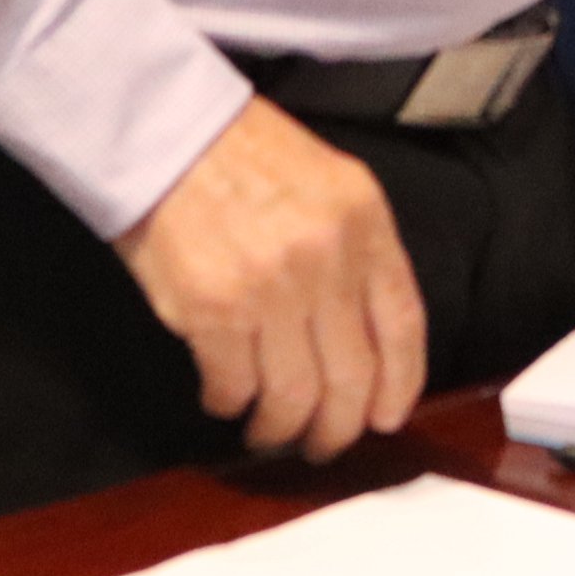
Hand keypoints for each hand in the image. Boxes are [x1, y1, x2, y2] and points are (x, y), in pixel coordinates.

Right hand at [114, 96, 424, 462]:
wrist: (170, 131)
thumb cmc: (248, 157)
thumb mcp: (334, 187)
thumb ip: (359, 254)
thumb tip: (369, 336)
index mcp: (365, 225)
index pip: (404, 326)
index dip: (400, 384)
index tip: (388, 416)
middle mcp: (327, 261)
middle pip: (352, 376)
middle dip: (340, 426)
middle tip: (325, 444)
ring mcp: (271, 289)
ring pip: (294, 395)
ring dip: (282, 427)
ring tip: (269, 430)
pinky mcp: (213, 310)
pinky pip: (234, 385)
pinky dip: (231, 403)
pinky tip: (224, 397)